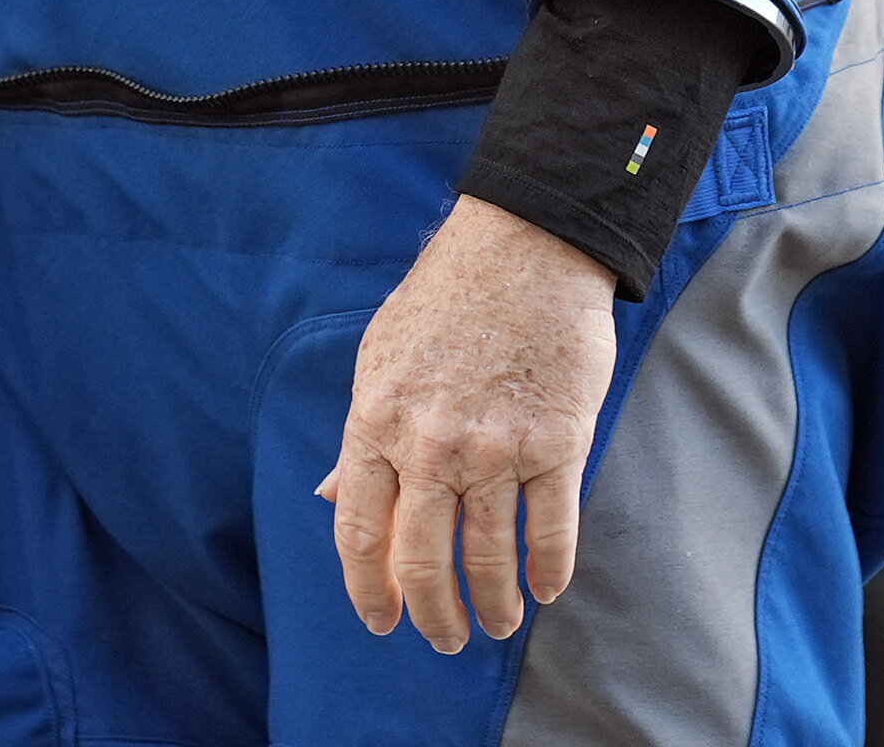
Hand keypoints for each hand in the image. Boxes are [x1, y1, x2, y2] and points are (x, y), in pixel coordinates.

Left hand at [317, 195, 616, 651]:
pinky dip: (549, 571)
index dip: (368, 589)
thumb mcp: (379, 358)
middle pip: (423, 561)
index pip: (358, 531)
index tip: (381, 621)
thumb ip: (359, 436)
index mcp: (376, 422)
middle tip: (445, 638)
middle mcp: (431, 445)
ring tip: (498, 623)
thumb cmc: (446, 299)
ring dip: (493, 605)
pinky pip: (551, 529)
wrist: (526, 246)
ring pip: (490, 557)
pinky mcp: (555, 442)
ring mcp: (496, 447)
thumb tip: (328, 498)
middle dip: (433, 615)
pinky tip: (545, 589)